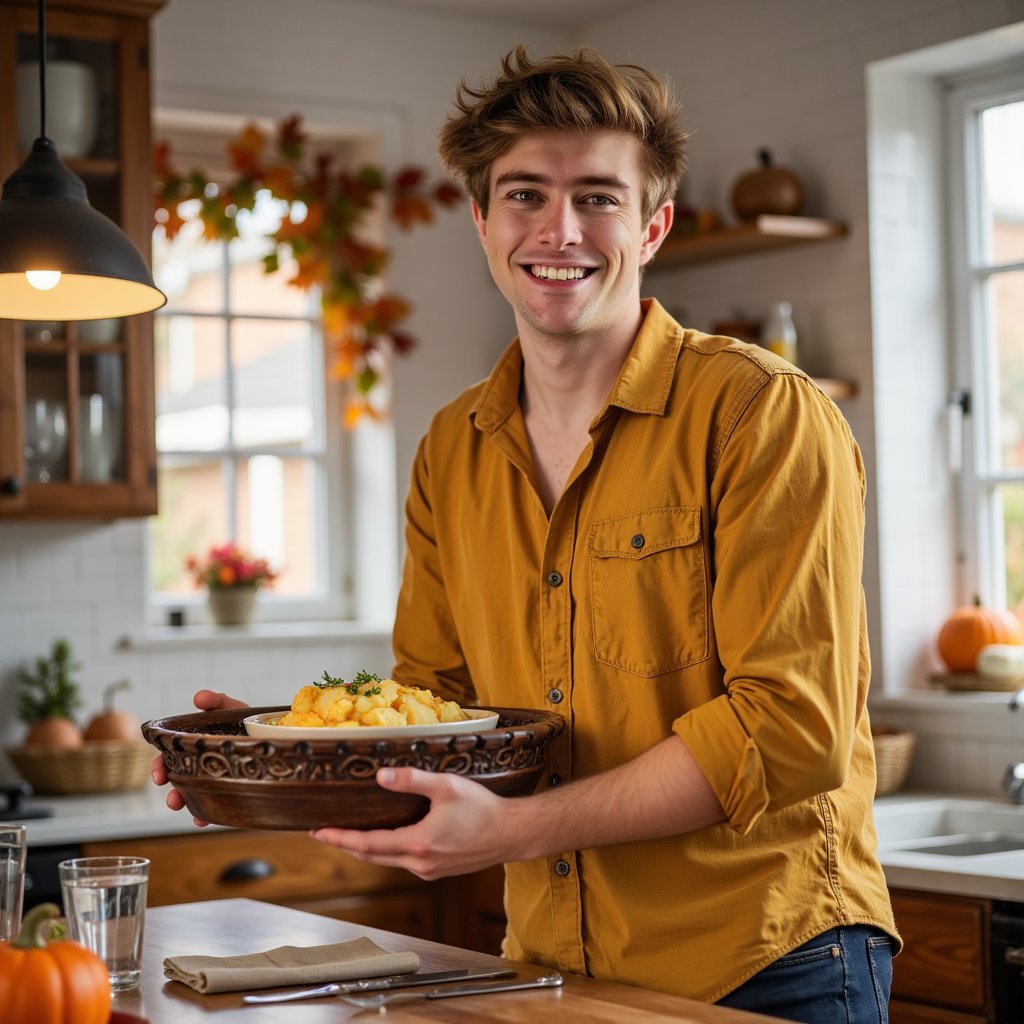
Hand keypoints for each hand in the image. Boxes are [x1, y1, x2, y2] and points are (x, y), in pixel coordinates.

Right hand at [150, 689, 248, 824]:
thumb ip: (216, 700)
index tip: (159, 775)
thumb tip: (198, 697)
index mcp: (193, 746)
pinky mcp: (227, 793)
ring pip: (190, 796)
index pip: (168, 757)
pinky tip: (201, 819)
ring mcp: (212, 780)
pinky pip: (212, 809)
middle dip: (170, 790)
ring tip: (183, 806)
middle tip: (172, 798)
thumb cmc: (246, 721)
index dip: (159, 765)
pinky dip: (203, 816)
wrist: (276, 735)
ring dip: (183, 803)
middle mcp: (199, 764)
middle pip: (176, 779)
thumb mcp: (232, 708)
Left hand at [311, 767, 516, 878]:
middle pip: (372, 857)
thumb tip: (380, 776)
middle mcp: (420, 863)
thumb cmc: (482, 808)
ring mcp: (429, 870)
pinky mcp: (437, 870)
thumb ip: (412, 780)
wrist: (511, 833)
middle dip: (345, 844)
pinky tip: (384, 839)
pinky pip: (403, 862)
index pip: (368, 843)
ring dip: (365, 849)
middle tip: (322, 833)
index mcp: (419, 844)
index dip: (340, 838)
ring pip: (387, 862)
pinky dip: (386, 852)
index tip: (318, 832)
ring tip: (346, 835)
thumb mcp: (446, 786)